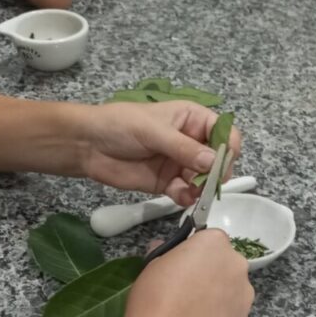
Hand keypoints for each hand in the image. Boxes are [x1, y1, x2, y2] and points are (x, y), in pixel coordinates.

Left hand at [78, 100, 240, 205]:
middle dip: (216, 172)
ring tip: (192, 192)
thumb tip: (213, 163)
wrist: (88, 145)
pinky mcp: (168, 182)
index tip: (221, 162)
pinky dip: (187, 197)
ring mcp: (180, 163)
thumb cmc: (120, 125)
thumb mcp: (154, 131)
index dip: (227, 147)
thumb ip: (184, 147)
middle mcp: (191, 141)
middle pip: (218, 159)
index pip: (224, 132)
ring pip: (204, 179)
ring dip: (202, 188)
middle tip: (207, 182)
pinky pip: (186, 193)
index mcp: (192, 119)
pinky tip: (179, 196)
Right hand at [118, 229, 253, 316]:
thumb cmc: (155, 298)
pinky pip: (231, 315)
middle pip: (225, 264)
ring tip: (192, 315)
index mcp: (214, 243)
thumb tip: (166, 250)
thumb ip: (165, 253)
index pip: (210, 239)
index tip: (181, 266)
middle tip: (185, 290)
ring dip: (218, 296)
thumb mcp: (151, 265)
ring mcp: (245, 296)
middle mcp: (237, 265)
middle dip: (210, 273)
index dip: (195, 252)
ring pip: (232, 290)